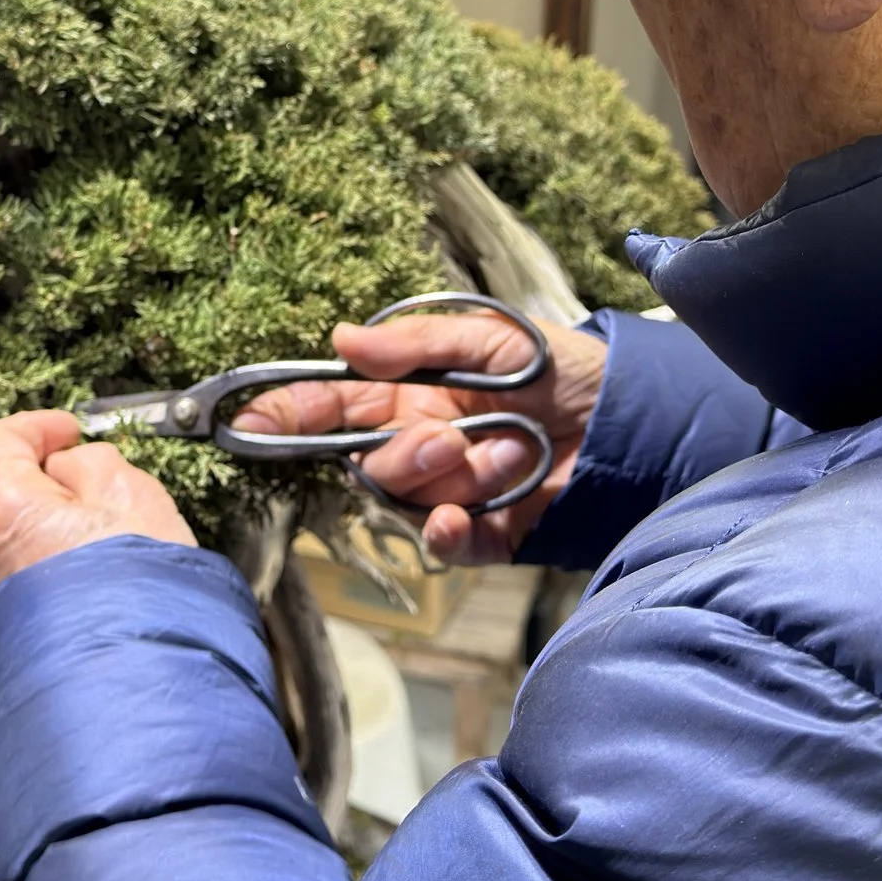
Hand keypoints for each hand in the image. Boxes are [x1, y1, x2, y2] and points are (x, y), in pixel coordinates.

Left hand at [0, 410, 195, 634]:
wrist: (136, 694)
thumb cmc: (138, 597)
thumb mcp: (133, 496)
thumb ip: (90, 463)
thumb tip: (71, 468)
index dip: (35, 428)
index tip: (68, 432)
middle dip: (43, 489)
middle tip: (97, 493)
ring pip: (5, 550)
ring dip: (44, 539)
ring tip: (100, 553)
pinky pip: (12, 593)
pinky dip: (42, 582)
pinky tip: (87, 593)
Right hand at [231, 311, 606, 564]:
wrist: (634, 419)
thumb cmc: (565, 367)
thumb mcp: (493, 336)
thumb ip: (417, 343)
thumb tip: (340, 340)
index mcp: (413, 394)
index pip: (333, 405)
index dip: (289, 413)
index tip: (247, 420)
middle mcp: (422, 444)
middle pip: (366, 462)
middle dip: (400, 454)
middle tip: (452, 436)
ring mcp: (452, 491)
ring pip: (404, 500)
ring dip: (446, 479)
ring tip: (504, 453)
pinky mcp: (487, 533)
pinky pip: (443, 544)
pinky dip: (448, 533)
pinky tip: (467, 515)